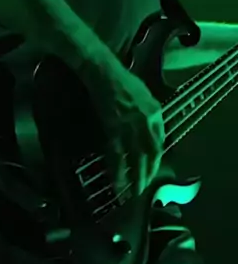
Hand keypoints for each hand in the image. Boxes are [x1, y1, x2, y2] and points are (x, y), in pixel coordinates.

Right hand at [89, 62, 164, 197]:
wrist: (102, 70)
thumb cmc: (119, 79)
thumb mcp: (142, 95)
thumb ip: (148, 113)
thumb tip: (147, 129)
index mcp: (155, 112)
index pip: (160, 141)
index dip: (156, 158)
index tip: (152, 168)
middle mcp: (147, 121)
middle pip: (152, 153)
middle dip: (149, 172)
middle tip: (144, 187)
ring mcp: (131, 126)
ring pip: (137, 159)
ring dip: (136, 178)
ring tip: (134, 192)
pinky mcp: (114, 129)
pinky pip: (118, 156)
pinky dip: (118, 172)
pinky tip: (118, 184)